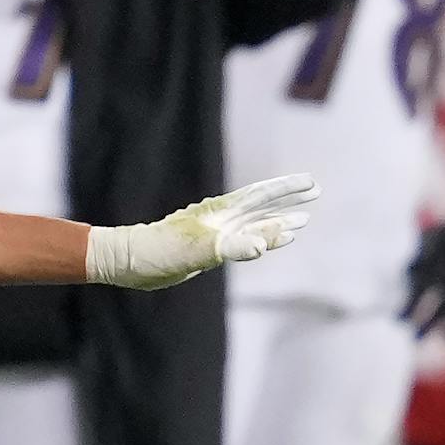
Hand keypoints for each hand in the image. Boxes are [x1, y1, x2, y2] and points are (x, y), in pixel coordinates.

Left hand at [85, 173, 317, 289]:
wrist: (128, 261)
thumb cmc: (158, 252)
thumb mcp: (197, 250)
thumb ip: (233, 246)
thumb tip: (265, 243)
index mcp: (220, 212)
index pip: (260, 195)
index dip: (286, 189)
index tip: (311, 183)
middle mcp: (222, 218)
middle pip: (263, 204)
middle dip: (289, 198)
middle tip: (316, 191)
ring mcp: (218, 232)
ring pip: (256, 222)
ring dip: (280, 220)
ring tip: (303, 219)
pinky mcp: (212, 248)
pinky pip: (247, 240)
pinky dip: (264, 239)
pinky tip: (272, 241)